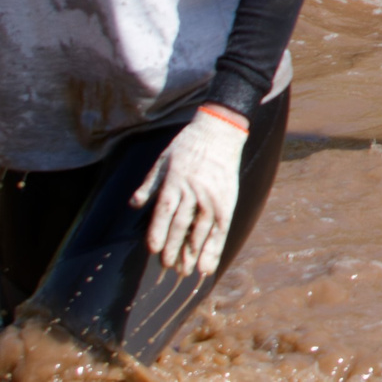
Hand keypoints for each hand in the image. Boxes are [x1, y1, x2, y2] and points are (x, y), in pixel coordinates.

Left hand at [130, 106, 248, 274]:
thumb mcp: (162, 160)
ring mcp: (213, 196)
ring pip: (203, 229)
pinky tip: (208, 264)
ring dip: (194, 252)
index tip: (154, 249)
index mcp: (176, 181)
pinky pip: (221, 228)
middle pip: (183, 224)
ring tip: (186, 271)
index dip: (159, 231)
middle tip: (168, 266)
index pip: (165, 211)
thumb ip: (148, 185)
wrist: (221, 130)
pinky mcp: (227, 200)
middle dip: (174, 247)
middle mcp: (194, 191)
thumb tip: (133, 204)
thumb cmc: (188, 145)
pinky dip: (215, 247)